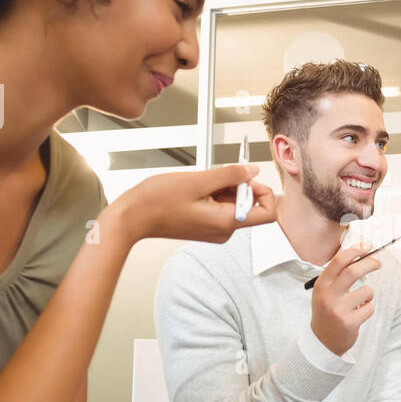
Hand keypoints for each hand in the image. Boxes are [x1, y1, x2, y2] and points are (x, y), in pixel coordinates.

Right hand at [115, 164, 276, 244]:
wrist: (132, 217)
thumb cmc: (158, 202)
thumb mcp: (198, 180)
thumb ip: (231, 175)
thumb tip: (252, 170)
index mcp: (227, 223)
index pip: (268, 213)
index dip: (263, 191)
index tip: (246, 177)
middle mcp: (224, 231)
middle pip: (249, 204)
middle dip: (236, 185)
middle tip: (213, 176)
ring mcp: (215, 229)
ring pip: (233, 203)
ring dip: (222, 187)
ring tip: (198, 184)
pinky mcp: (205, 225)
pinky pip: (220, 206)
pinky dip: (213, 193)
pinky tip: (194, 189)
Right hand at [309, 245, 382, 356]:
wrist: (322, 341)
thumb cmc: (327, 311)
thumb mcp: (325, 291)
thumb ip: (338, 275)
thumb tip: (362, 255)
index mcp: (321, 284)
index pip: (339, 261)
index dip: (355, 251)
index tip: (367, 247)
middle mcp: (328, 295)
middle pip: (353, 271)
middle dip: (370, 264)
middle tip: (378, 264)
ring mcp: (338, 310)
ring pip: (366, 291)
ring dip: (369, 294)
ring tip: (361, 301)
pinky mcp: (349, 322)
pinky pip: (369, 307)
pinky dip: (368, 308)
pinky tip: (358, 314)